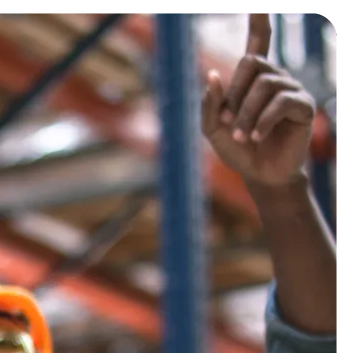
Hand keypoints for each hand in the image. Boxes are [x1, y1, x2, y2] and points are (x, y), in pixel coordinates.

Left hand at [202, 12, 315, 186]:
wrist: (261, 175)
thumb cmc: (239, 150)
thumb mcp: (214, 130)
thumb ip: (210, 105)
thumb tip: (213, 76)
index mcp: (253, 80)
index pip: (258, 41)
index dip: (259, 21)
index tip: (258, 4)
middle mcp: (275, 78)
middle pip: (252, 62)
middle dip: (235, 93)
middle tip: (229, 121)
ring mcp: (291, 89)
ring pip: (264, 84)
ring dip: (246, 113)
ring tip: (242, 135)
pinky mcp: (303, 105)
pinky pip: (281, 101)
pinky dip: (263, 121)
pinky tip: (256, 136)